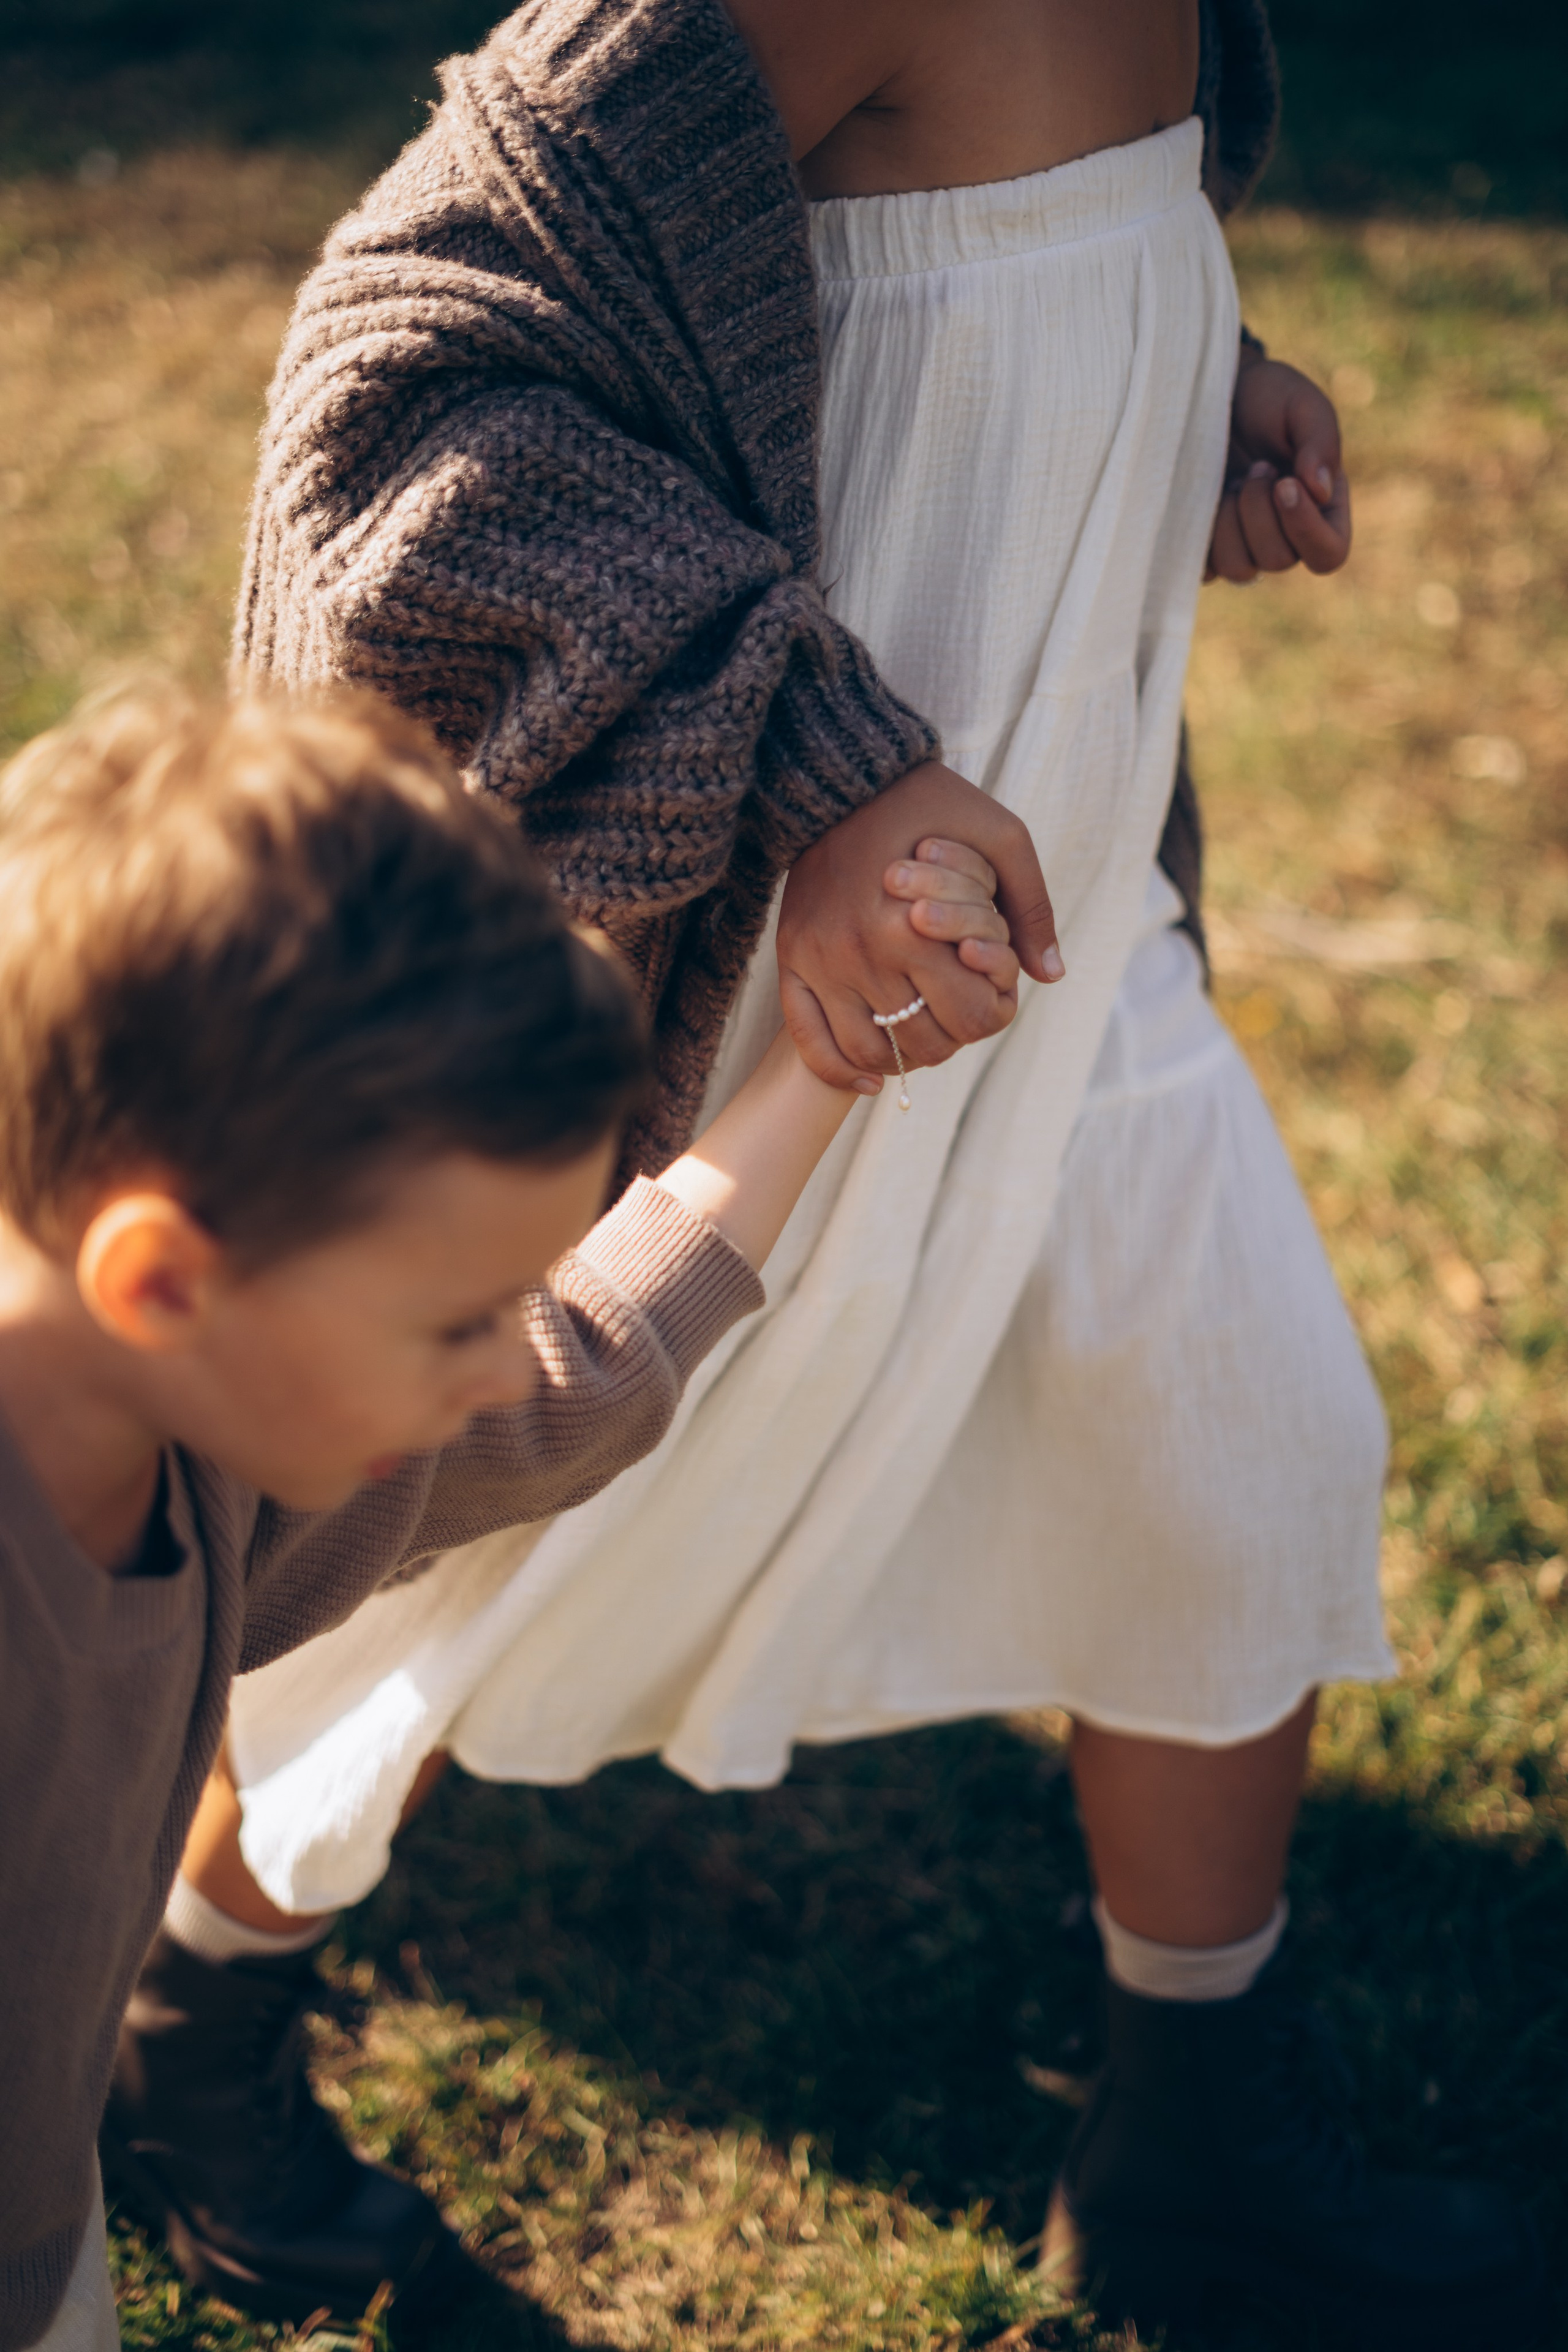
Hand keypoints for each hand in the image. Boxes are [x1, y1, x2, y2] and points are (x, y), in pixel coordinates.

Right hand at [777, 762, 1062, 1088]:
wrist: (844, 780)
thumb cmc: (932, 804)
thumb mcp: (1001, 837)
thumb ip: (1029, 906)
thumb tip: (1050, 975)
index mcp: (916, 926)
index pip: (971, 1015)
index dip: (995, 1016)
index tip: (996, 996)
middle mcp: (863, 953)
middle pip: (925, 1042)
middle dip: (956, 1037)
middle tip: (962, 1015)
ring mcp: (823, 962)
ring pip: (872, 1053)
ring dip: (907, 1060)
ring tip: (925, 1037)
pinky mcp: (793, 961)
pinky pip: (811, 1041)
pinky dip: (841, 1072)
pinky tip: (870, 1080)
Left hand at [1207, 355, 1351, 583]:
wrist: (1218, 391)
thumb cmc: (1269, 398)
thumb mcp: (1303, 406)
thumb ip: (1320, 443)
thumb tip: (1319, 491)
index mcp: (1323, 509)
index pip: (1328, 555)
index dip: (1306, 530)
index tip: (1284, 484)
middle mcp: (1287, 536)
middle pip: (1277, 560)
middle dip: (1259, 510)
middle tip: (1256, 466)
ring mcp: (1245, 546)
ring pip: (1239, 569)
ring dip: (1229, 523)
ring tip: (1231, 481)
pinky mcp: (1208, 548)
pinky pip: (1205, 570)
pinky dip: (1201, 535)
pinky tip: (1204, 497)